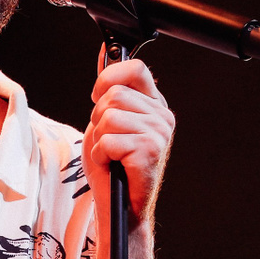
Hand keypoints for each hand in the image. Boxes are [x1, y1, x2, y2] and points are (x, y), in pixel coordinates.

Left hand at [85, 53, 175, 226]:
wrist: (120, 207)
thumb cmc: (113, 167)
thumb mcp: (106, 122)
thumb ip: (108, 91)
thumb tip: (105, 51)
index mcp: (154, 105)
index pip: (135, 69)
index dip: (108, 78)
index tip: (97, 97)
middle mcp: (162, 116)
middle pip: (114, 95)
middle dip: (98, 119)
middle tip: (107, 142)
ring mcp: (159, 133)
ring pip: (108, 117)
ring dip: (99, 140)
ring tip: (111, 155)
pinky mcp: (150, 150)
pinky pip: (108, 140)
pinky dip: (100, 155)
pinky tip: (114, 165)